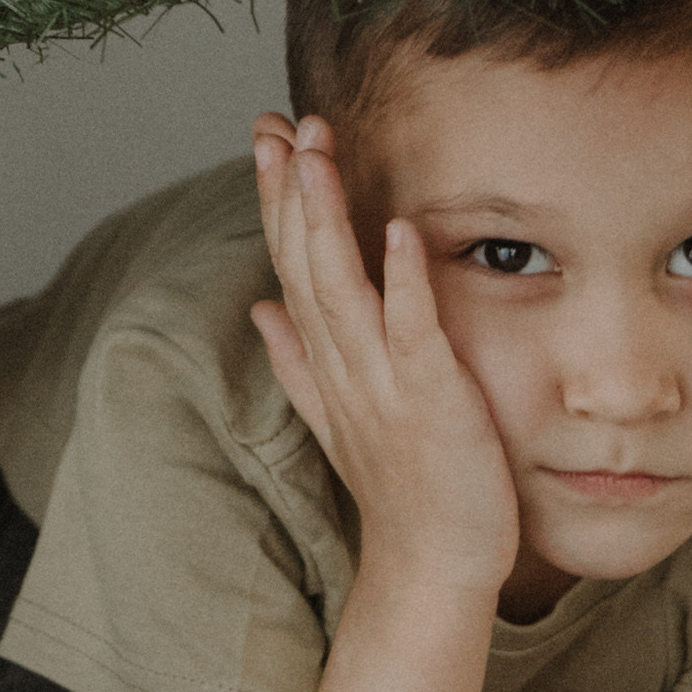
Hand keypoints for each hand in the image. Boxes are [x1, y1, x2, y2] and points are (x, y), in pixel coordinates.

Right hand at [250, 115, 519, 597]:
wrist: (431, 569)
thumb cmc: (401, 492)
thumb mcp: (339, 417)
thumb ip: (298, 359)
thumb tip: (260, 310)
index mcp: (325, 362)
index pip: (290, 264)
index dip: (276, 200)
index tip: (267, 137)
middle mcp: (344, 366)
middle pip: (305, 265)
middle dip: (290, 191)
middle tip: (280, 123)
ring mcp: (382, 384)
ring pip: (341, 289)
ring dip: (326, 219)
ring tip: (317, 154)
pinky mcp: (431, 402)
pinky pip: (412, 333)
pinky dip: (404, 281)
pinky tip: (400, 231)